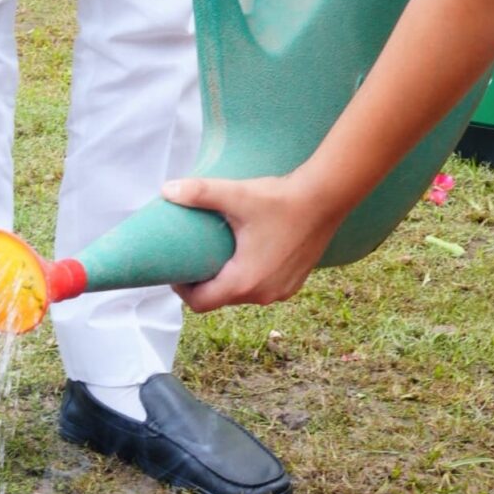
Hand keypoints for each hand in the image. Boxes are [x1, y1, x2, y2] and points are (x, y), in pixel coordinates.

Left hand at [163, 168, 339, 311]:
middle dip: (204, 283)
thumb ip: (199, 193)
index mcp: (244, 281)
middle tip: (193, 258)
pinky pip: (262, 288)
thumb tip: (166, 189)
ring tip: (217, 255)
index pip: (200, 303)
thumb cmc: (280, 199)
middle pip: (220, 300)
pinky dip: (248, 277)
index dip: (182, 289)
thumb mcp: (236, 195)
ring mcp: (282, 291)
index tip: (176, 269)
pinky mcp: (294, 282)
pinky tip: (245, 253)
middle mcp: (263, 294)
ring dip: (227, 280)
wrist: (326, 198)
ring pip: (242, 295)